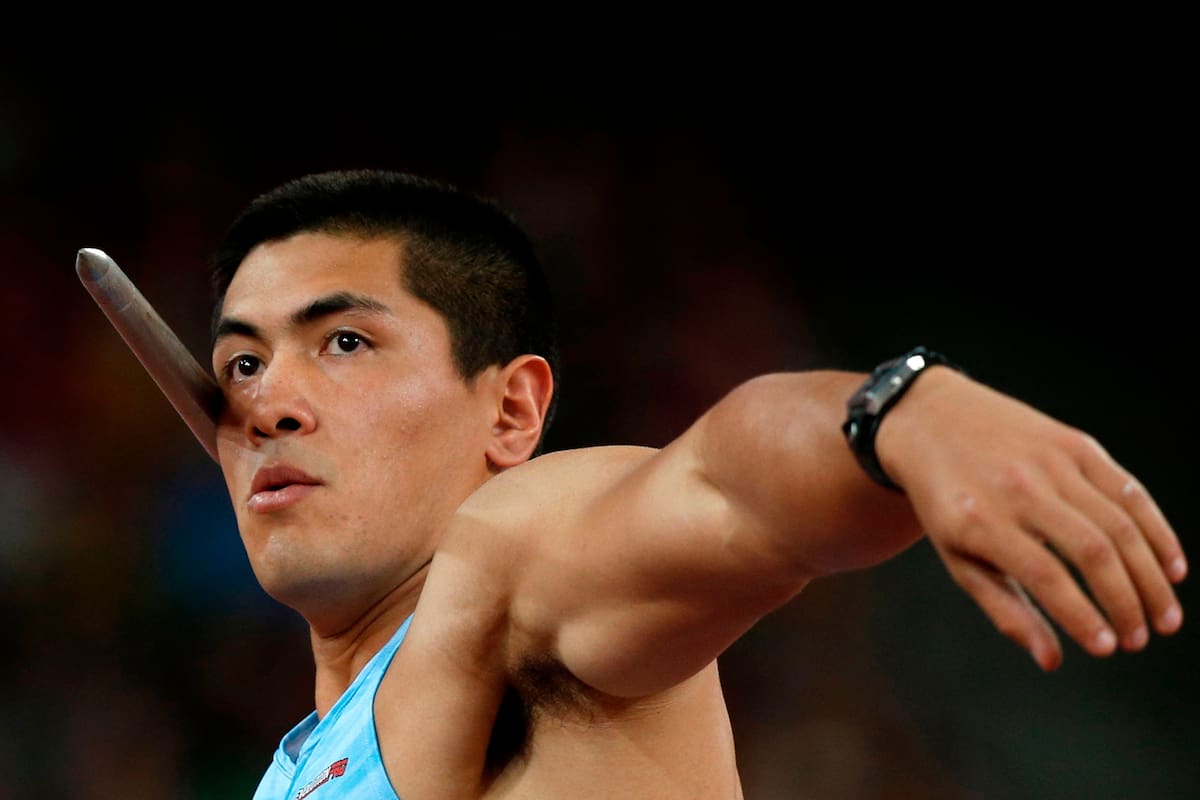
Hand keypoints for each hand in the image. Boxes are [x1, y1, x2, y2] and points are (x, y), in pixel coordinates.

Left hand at [881, 368, 1186, 670]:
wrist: (933, 421)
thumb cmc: (946, 502)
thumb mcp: (956, 556)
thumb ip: (1004, 609)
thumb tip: (1051, 660)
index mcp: (980, 520)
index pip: (1045, 576)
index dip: (1083, 616)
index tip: (1109, 649)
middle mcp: (1019, 488)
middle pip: (1093, 550)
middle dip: (1126, 602)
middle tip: (1141, 640)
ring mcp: (1050, 462)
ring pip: (1119, 524)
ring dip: (1151, 576)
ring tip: (1164, 617)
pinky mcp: (1075, 444)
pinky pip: (1128, 491)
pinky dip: (1157, 531)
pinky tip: (1172, 569)